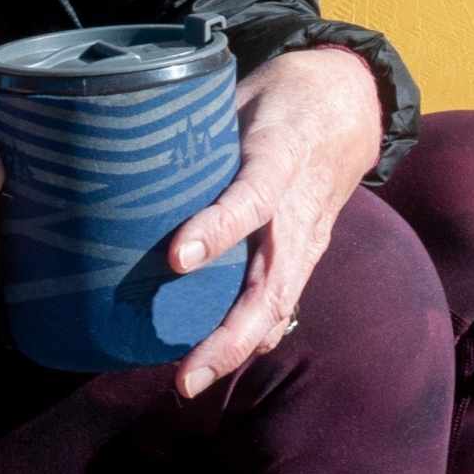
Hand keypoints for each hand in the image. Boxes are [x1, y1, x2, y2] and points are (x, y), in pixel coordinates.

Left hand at [163, 46, 384, 396]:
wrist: (349, 103)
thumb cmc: (280, 96)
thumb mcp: (239, 92)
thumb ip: (194, 127)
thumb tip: (123, 147)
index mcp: (280, 155)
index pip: (252, 197)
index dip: (218, 228)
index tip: (175, 257)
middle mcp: (298, 209)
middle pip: (272, 282)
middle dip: (229, 334)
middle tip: (186, 372)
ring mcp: (307, 238)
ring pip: (277, 304)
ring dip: (235, 349)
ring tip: (189, 382)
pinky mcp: (306, 254)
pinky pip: (281, 303)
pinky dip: (249, 338)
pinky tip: (213, 362)